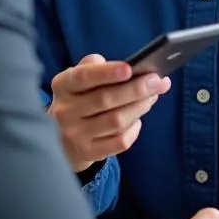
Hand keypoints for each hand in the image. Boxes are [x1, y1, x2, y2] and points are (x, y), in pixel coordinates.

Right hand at [48, 53, 170, 173]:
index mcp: (63, 85)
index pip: (83, 76)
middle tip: (156, 81)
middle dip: (134, 89)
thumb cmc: (82, 96)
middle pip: (104, 100)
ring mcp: (76, 134)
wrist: (64, 134)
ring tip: (152, 96)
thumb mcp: (82, 76)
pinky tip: (138, 120)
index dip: (107, 72)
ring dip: (139, 107)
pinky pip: (119, 142)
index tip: (129, 68)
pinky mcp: (88, 152)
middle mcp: (65, 111)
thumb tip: (137, 69)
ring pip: (115, 121)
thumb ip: (103, 67)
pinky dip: (134, 130)